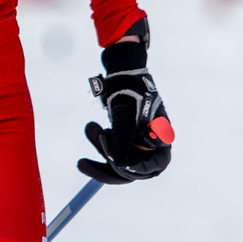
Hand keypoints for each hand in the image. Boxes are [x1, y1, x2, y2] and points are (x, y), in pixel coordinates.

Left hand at [77, 22, 171, 184]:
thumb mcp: (126, 115)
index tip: (117, 165)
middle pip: (131, 169)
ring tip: (90, 128)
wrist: (122, 72)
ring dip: (100, 149)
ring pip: (117, 161)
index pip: (154, 166)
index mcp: (161, 138)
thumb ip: (123, 141)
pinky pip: (110, 150)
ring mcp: (137, 143)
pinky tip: (92, 127)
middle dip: (106, 163)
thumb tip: (119, 166)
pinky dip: (99, 141)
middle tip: (81, 162)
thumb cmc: (130, 90)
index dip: (136, 169)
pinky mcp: (124, 140)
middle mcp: (151, 144)